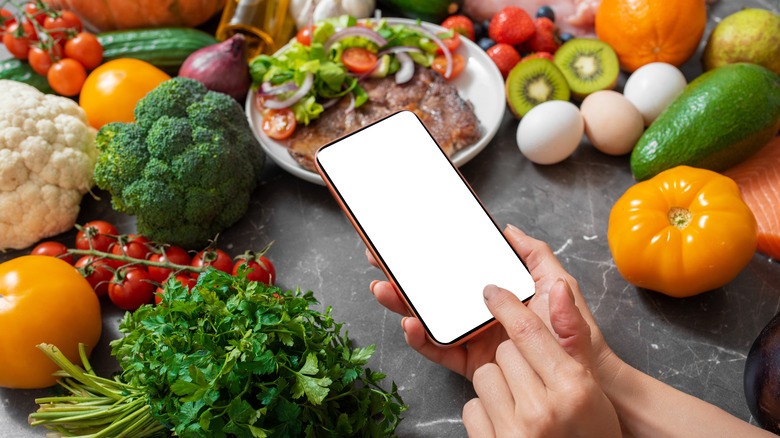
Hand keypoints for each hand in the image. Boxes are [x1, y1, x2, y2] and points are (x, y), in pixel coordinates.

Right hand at [367, 224, 620, 381]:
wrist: (588, 378)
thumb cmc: (577, 332)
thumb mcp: (557, 283)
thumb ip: (535, 255)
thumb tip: (508, 229)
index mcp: (494, 290)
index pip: (454, 267)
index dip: (427, 252)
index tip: (403, 236)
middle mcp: (477, 310)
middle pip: (431, 289)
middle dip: (402, 274)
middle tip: (378, 257)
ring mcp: (471, 335)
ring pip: (427, 316)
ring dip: (401, 302)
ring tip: (385, 289)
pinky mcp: (469, 363)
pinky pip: (438, 349)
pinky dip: (420, 338)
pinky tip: (410, 324)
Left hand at [462, 281, 620, 436]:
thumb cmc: (590, 433)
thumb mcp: (590, 385)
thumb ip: (572, 336)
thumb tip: (558, 287)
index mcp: (571, 389)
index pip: (528, 332)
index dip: (505, 305)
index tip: (491, 292)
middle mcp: (542, 411)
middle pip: (503, 353)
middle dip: (512, 359)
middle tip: (530, 378)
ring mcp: (515, 433)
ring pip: (484, 377)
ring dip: (497, 385)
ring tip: (521, 402)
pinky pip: (470, 408)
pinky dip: (484, 412)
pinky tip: (507, 422)